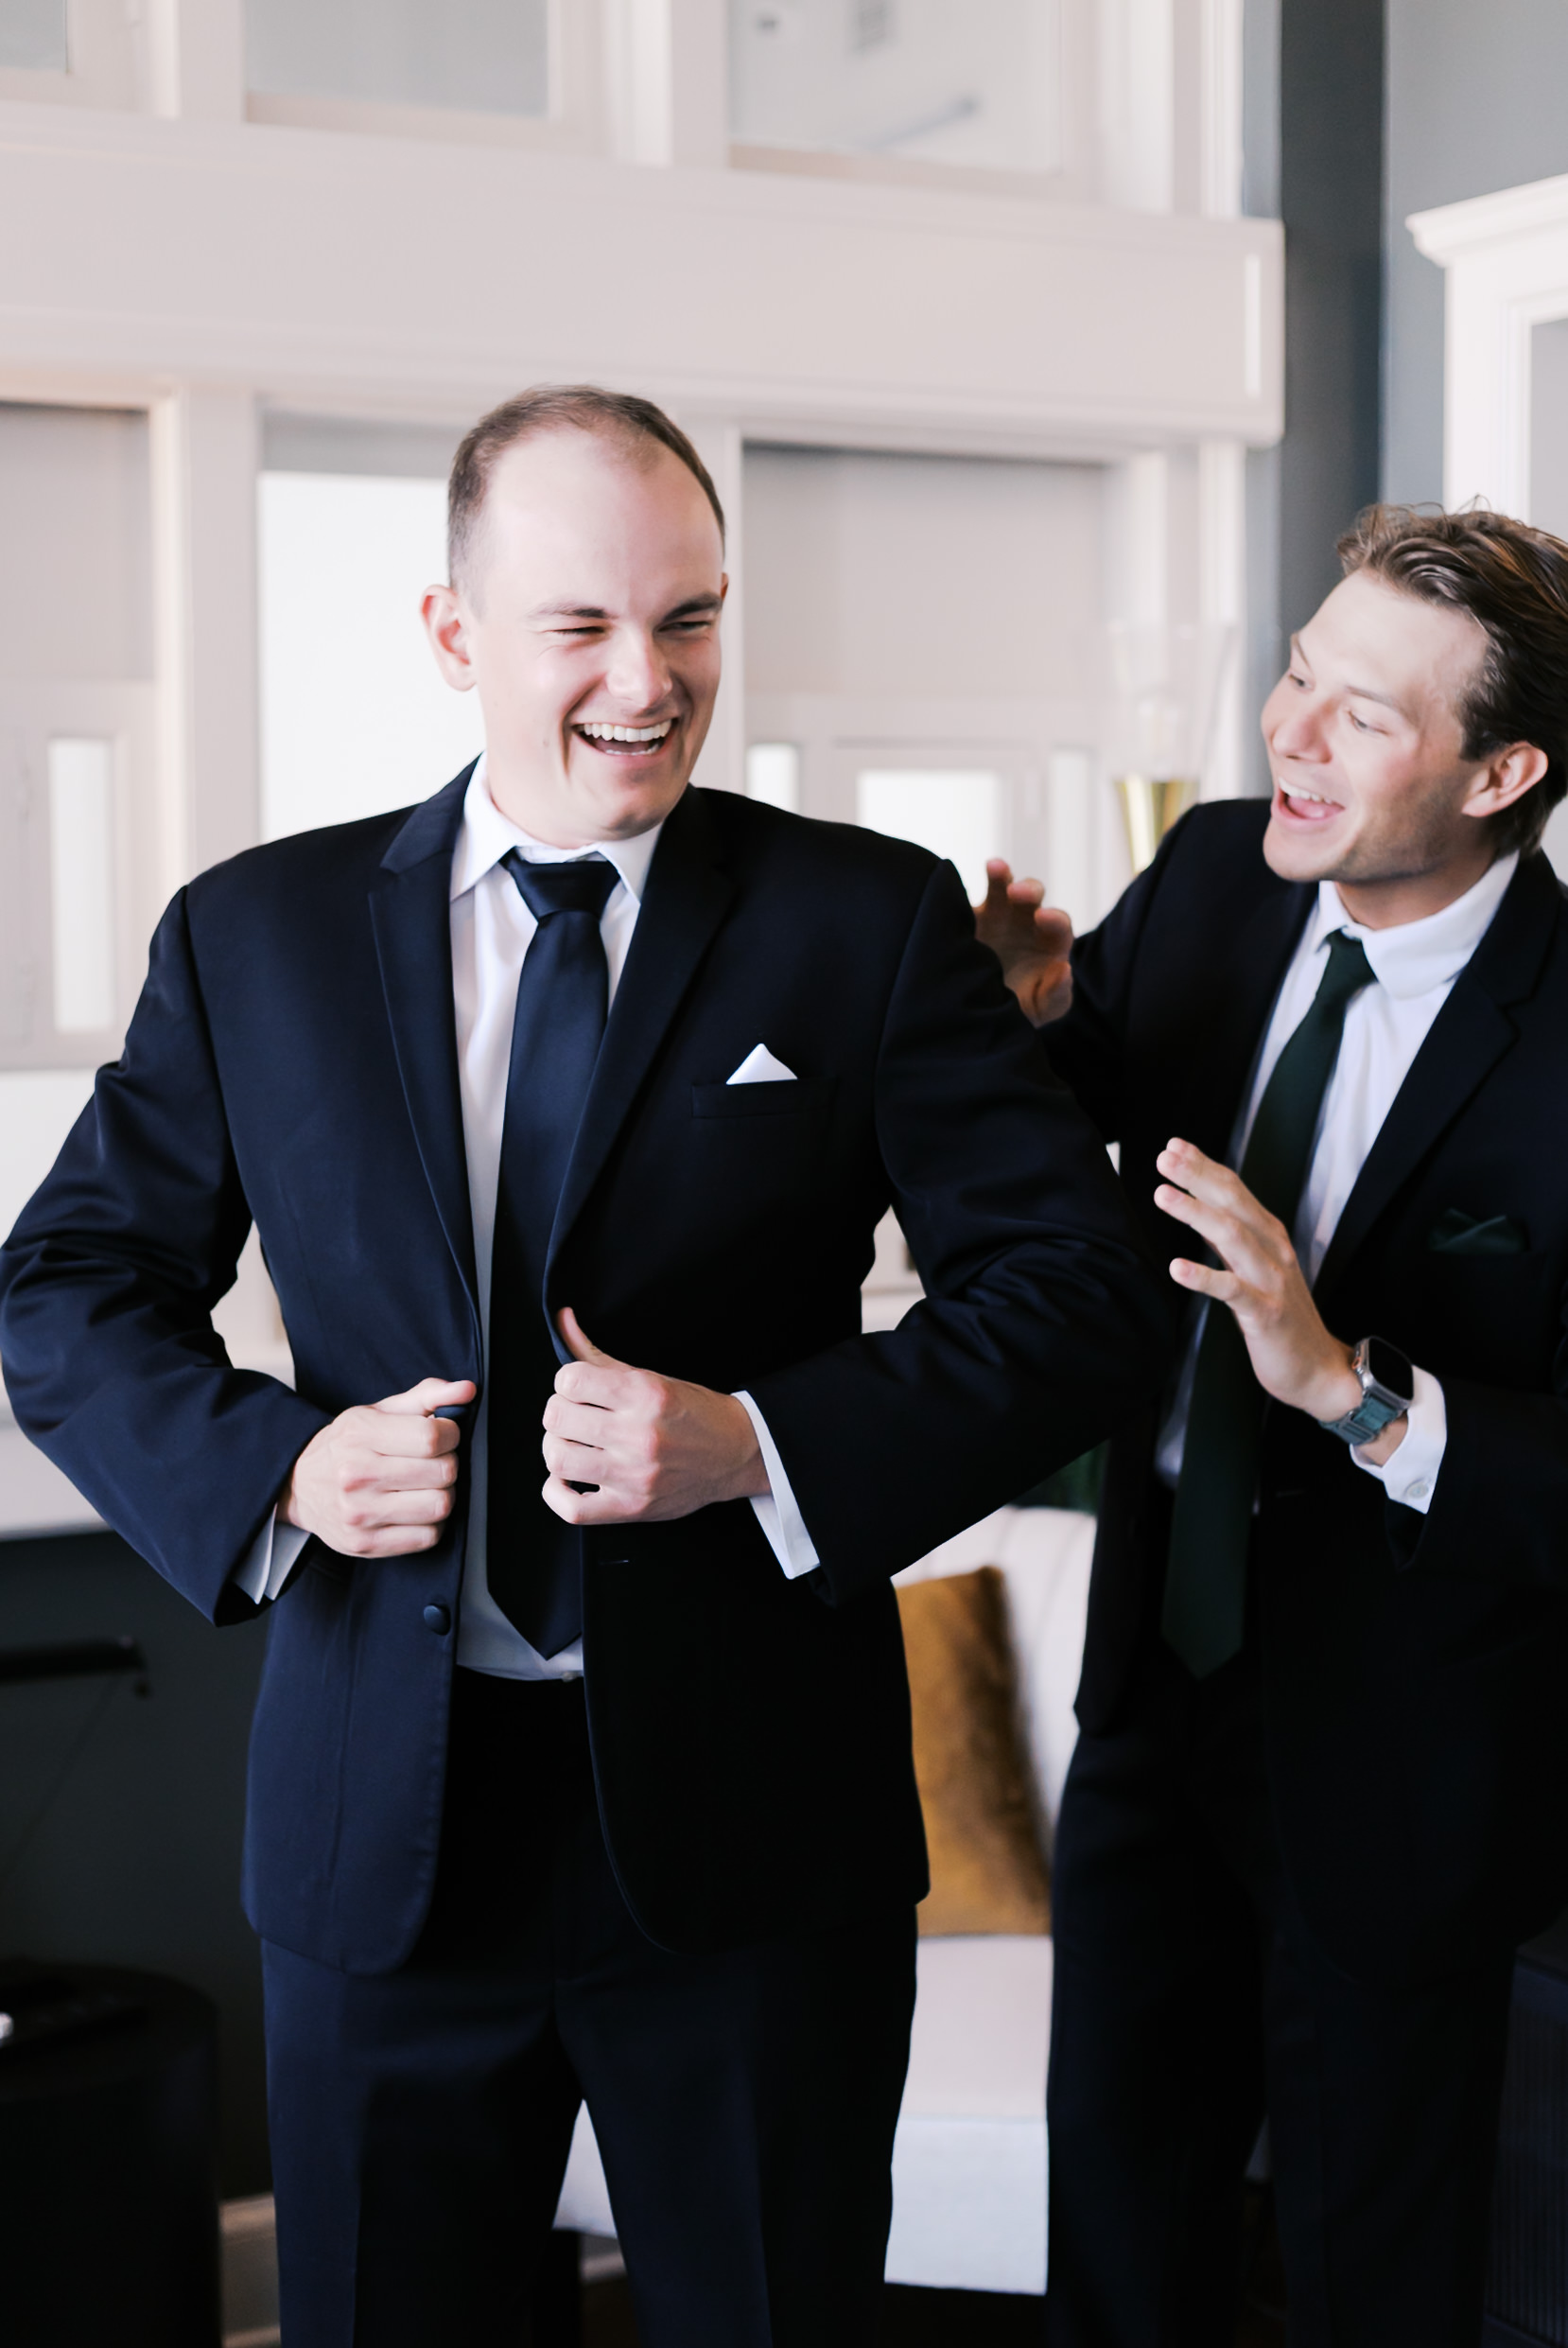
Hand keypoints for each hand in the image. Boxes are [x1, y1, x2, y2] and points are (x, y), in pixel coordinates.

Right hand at [281, 1377, 474, 1555]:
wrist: (300, 1485)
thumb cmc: (349, 1444)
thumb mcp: (380, 1411)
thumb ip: (427, 1396)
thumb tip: (467, 1390)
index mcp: (359, 1434)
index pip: (431, 1437)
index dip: (451, 1434)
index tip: (445, 1435)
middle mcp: (355, 1475)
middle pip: (442, 1473)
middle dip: (448, 1463)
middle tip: (435, 1461)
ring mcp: (358, 1514)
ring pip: (440, 1506)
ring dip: (444, 1494)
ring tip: (427, 1485)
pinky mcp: (364, 1544)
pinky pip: (428, 1537)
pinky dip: (432, 1523)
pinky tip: (416, 1508)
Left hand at [541, 1308, 771, 1524]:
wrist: (737, 1452)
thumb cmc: (691, 1411)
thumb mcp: (648, 1376)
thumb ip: (596, 1353)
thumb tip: (561, 1318)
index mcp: (645, 1394)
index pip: (569, 1380)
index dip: (566, 1381)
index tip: (578, 1388)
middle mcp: (640, 1434)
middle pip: (557, 1418)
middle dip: (558, 1411)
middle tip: (573, 1415)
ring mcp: (635, 1475)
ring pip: (558, 1459)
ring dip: (556, 1446)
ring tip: (573, 1443)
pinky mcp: (632, 1507)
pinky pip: (572, 1508)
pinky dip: (556, 1492)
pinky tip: (569, 1477)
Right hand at [974, 860, 1074, 1026]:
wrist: (984, 1014)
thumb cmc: (1023, 1010)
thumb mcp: (1043, 1009)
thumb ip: (1057, 994)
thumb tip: (1065, 970)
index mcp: (1050, 942)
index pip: (1059, 924)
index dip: (1053, 918)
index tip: (1042, 918)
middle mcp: (1026, 922)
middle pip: (1033, 896)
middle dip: (1028, 890)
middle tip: (1016, 894)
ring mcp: (997, 915)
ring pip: (1002, 886)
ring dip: (1001, 876)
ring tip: (995, 868)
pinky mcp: (970, 918)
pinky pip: (968, 897)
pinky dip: (964, 887)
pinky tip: (954, 883)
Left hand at [1154, 1140, 1406, 1459]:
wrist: (1318, 1368)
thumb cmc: (1280, 1315)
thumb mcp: (1256, 1266)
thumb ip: (1231, 1235)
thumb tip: (1198, 1203)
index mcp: (1269, 1235)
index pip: (1235, 1190)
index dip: (1205, 1166)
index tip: (1174, 1146)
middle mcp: (1273, 1250)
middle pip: (1233, 1203)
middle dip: (1198, 1176)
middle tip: (1164, 1158)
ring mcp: (1271, 1281)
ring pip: (1232, 1236)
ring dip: (1195, 1213)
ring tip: (1162, 1195)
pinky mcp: (1266, 1313)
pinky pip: (1232, 1291)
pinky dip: (1204, 1277)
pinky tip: (1177, 1268)